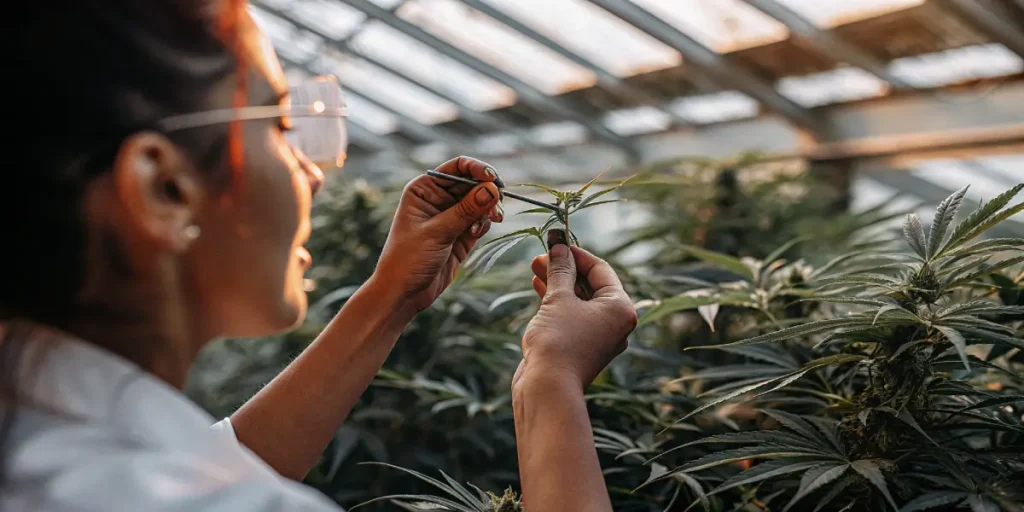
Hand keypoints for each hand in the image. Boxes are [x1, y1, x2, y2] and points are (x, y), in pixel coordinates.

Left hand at [373, 156, 502, 312]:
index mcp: (424, 189)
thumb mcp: (437, 232)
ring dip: (489, 209)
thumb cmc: (408, 259)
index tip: (492, 179)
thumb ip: (466, 210)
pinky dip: (484, 224)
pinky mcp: (461, 234)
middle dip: (487, 192)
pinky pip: (480, 220)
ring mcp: (451, 216)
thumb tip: (492, 189)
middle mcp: (438, 199)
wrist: (403, 293)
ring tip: (492, 220)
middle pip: (472, 183)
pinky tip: (476, 234)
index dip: (477, 169)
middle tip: (498, 205)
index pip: (456, 167)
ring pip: (480, 202)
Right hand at [513, 241, 637, 392]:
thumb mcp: (558, 298)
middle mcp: (615, 323)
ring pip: (580, 301)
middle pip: (591, 285)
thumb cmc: (557, 342)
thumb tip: (559, 247)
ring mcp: (599, 337)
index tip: (555, 242)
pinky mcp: (581, 347)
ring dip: (558, 283)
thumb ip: (560, 270)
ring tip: (536, 267)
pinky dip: (557, 303)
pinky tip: (538, 288)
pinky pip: (572, 317)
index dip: (576, 253)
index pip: (601, 269)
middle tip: (541, 255)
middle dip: (564, 268)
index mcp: (621, 308)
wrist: (547, 389)